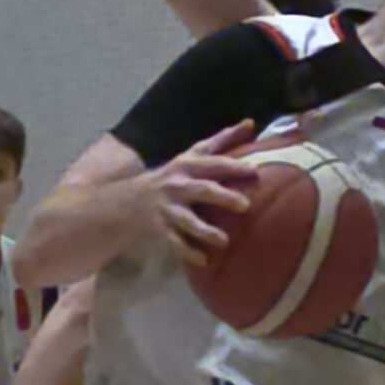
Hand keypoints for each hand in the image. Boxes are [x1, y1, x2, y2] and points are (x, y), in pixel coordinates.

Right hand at [143, 121, 260, 266]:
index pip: (212, 163)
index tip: (254, 171)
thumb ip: (222, 140)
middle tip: (246, 206)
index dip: (232, 167)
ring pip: (188, 220)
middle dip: (222, 197)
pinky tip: (205, 260)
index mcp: (188, 165)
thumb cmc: (173, 175)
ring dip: (206, 231)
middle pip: (202, 190)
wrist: (131, 199)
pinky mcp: (161, 228)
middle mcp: (178, 185)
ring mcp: (168, 208)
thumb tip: (250, 123)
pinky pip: (176, 242)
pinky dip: (189, 251)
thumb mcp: (193, 154)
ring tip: (225, 241)